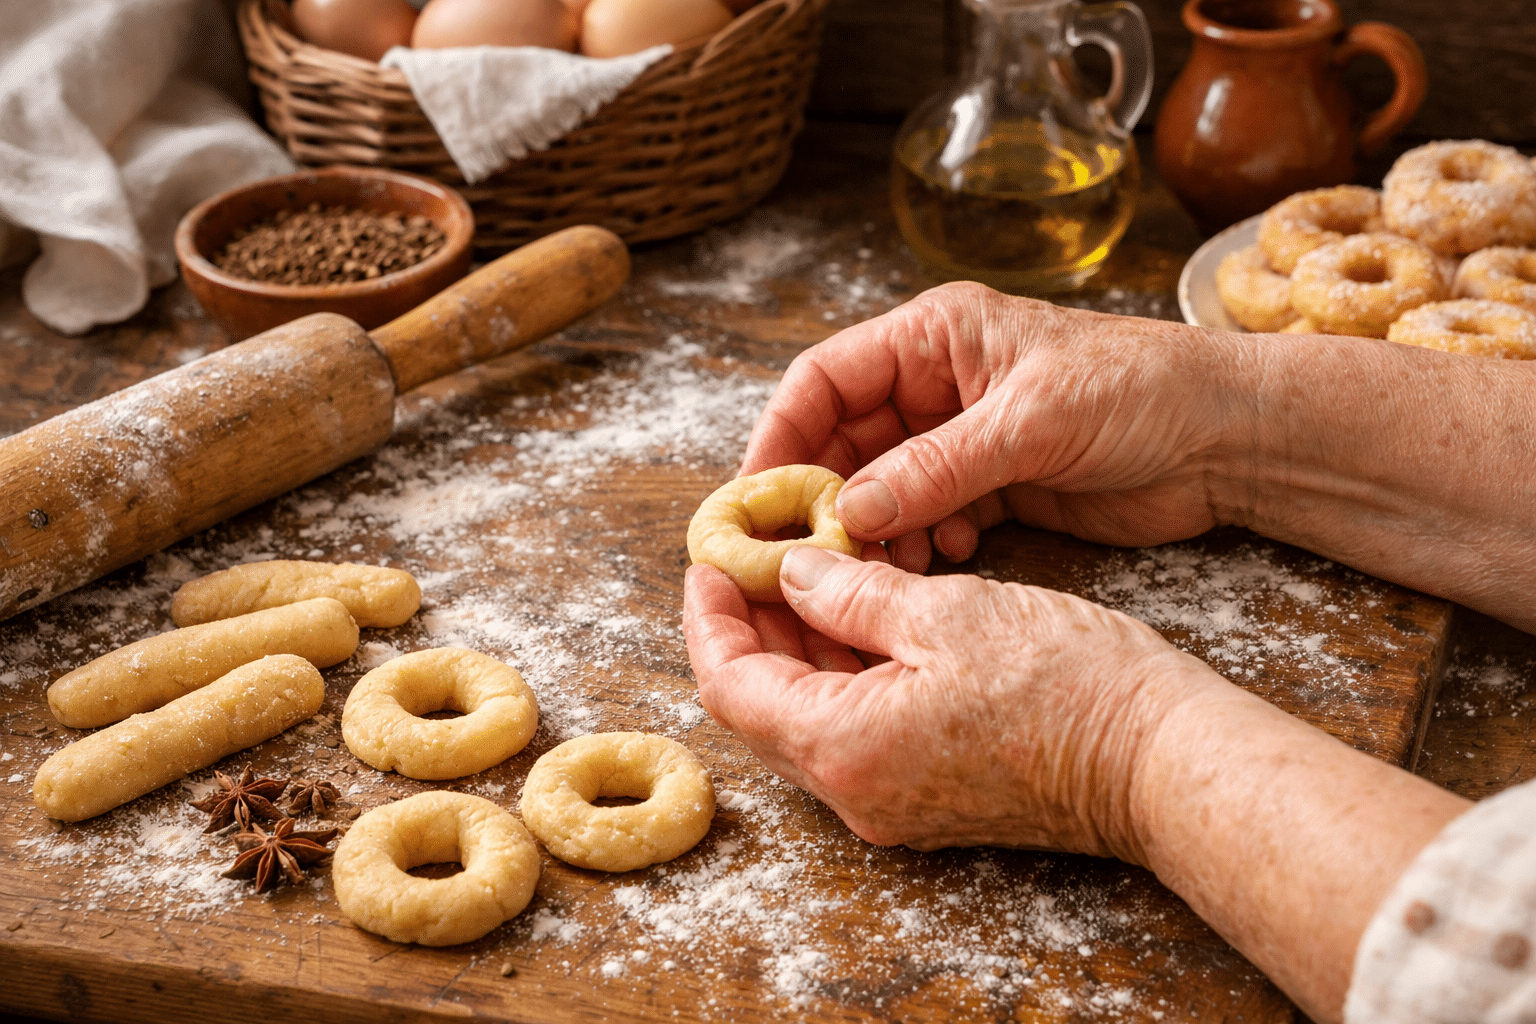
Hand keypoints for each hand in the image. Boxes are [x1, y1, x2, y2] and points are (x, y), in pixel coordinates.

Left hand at [683, 546, 1212, 855]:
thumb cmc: (1067, 684)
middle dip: (752, 628)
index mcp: (842, 747)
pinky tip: (863, 616)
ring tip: (808, 573)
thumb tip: (792, 573)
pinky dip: (845, 674)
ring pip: (810, 718)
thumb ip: (850, 594)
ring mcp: (893, 802)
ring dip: (799, 648)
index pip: (729, 684)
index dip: (710, 618)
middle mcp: (855, 791)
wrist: (1161, 762)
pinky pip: (857, 732)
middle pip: (763, 706)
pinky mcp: (931, 796)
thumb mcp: (944, 614)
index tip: (711, 562)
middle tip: (756, 558)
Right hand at [741, 281, 1250, 572]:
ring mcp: (963, 437)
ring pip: (883, 489)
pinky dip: (925, 545)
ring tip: (894, 564)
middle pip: (845, 441)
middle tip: (814, 554)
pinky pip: (929, 519)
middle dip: (829, 498)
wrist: (1227, 436)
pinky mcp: (993, 485)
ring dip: (879, 530)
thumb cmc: (1141, 391)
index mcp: (935, 337)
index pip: (826, 378)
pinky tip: (952, 558)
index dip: (784, 434)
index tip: (758, 497)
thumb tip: (851, 516)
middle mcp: (938, 383)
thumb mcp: (1030, 422)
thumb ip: (936, 469)